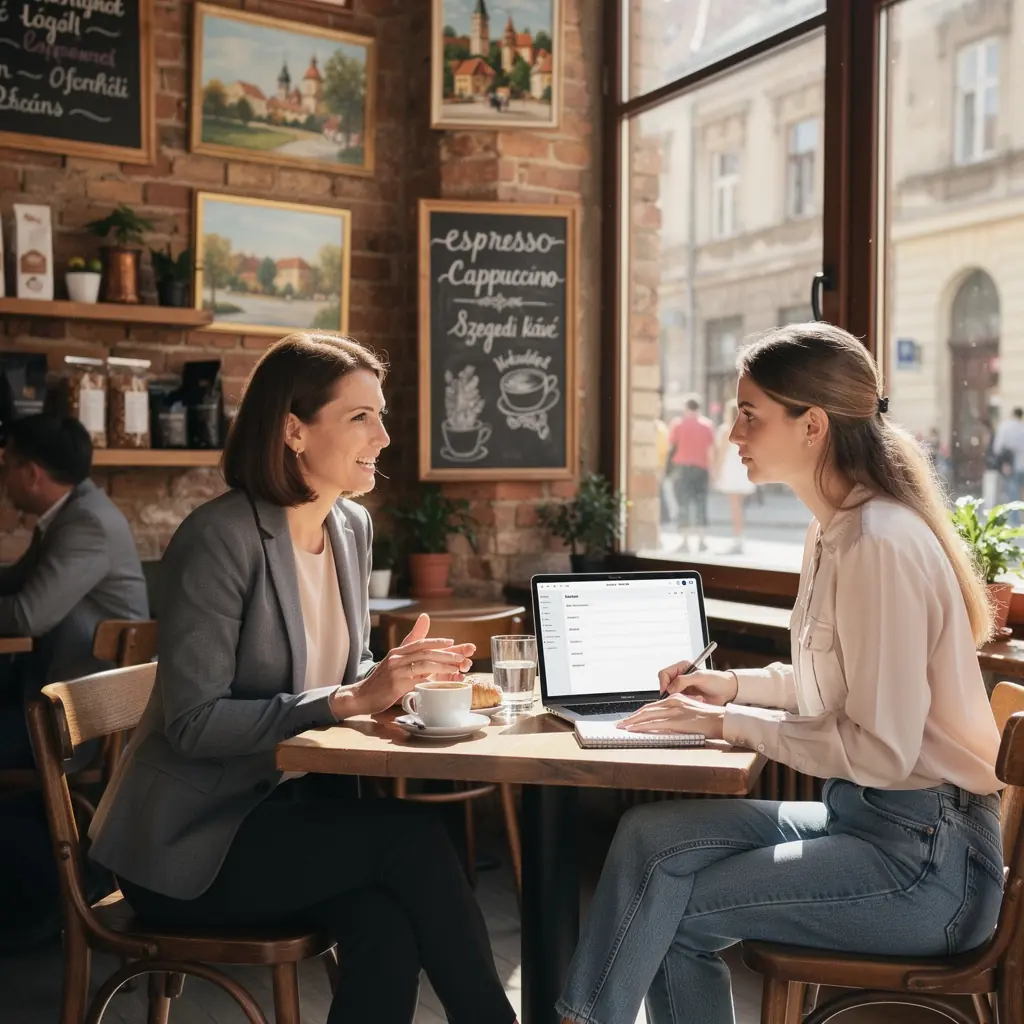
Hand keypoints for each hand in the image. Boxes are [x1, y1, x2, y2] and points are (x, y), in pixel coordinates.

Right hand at [335, 614, 474, 716]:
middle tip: (461, 657)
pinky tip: (440, 681)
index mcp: (397, 652)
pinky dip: (431, 680)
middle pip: (425, 651)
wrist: (360, 696)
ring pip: (423, 663)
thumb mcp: (394, 663)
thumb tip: (422, 630)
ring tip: (456, 667)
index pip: (420, 642)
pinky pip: (417, 680)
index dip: (437, 641)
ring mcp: (395, 671)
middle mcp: (396, 658)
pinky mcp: (395, 685)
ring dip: (442, 665)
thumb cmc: (381, 681)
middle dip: (445, 654)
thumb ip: (409, 650)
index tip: (452, 642)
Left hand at [619, 692, 725, 739]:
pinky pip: (655, 724)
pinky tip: (635, 730)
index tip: (630, 719)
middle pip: (646, 710)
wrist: (722, 719)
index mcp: (675, 698)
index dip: (639, 713)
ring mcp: (674, 711)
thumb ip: (676, 714)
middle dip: (631, 717)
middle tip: (620, 723)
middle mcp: (673, 702)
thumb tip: (665, 722)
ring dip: (632, 722)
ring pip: (647, 716)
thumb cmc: (709, 718)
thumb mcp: (690, 710)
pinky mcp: (677, 721)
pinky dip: (642, 727)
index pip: (652, 706)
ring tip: (622, 727)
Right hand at [658, 663, 736, 704]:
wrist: (728, 691)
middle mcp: (680, 677)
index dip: (664, 683)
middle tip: (682, 697)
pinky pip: (680, 702)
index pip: (664, 674)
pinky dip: (687, 703)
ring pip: (672, 696)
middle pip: (665, 686)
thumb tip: (670, 688)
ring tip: (696, 698)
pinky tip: (698, 700)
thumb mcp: (700, 678)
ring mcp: (683, 688)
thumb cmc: (717, 680)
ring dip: (682, 698)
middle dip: (673, 693)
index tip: (668, 691)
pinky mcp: (687, 697)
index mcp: (682, 667)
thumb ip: (683, 681)